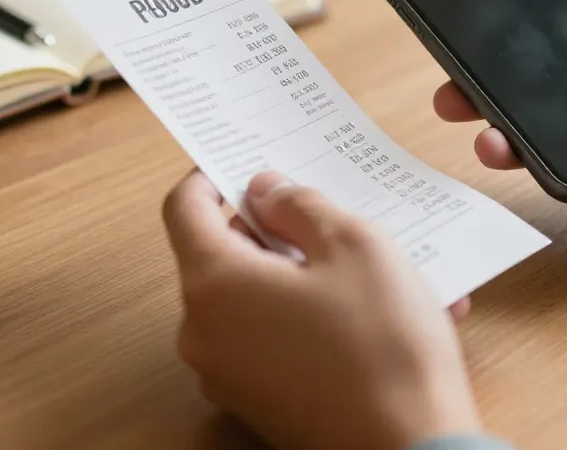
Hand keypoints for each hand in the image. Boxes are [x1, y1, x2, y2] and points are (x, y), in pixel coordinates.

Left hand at [162, 170, 479, 449]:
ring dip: (303, 272)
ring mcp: (230, 375)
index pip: (184, 208)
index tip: (243, 163)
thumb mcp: (352, 245)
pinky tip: (374, 312)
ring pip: (256, 297)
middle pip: (223, 254)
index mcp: (215, 284)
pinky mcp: (261, 402)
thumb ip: (299, 205)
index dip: (211, 176)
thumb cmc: (383, 344)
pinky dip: (312, 315)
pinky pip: (275, 338)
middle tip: (326, 211)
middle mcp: (206, 333)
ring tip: (372, 266)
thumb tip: (265, 191)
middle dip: (273, 228)